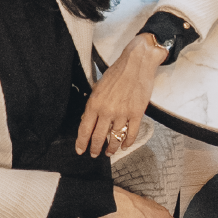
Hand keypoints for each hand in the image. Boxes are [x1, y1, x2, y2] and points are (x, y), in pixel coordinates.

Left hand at [76, 33, 167, 156]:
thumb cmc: (117, 72)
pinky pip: (131, 133)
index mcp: (95, 103)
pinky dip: (128, 142)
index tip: (80, 150)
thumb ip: (93, 104)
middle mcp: (107, 111)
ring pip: (115, 138)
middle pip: (98, 137)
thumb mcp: (98, 86)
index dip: (82, 142)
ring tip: (110, 152)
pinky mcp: (137, 113)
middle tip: (94, 154)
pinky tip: (124, 145)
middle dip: (95, 148)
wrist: (137, 63)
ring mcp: (123, 113)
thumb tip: (88, 119)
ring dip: (111, 148)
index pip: (85, 129)